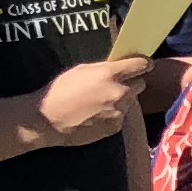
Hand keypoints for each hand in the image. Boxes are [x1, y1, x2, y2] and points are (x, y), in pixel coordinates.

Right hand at [33, 54, 154, 146]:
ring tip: (99, 102)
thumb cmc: (60, 91)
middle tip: (116, 85)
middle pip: (140, 84)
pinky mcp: (116, 126)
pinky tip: (96, 115)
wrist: (48, 120)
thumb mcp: (81, 70)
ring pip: (130, 101)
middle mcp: (119, 92)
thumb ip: (105, 68)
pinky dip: (113, 114)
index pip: (142, 64)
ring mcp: (119, 111)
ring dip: (121, 100)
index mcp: (110, 74)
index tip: (143, 64)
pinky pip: (121, 116)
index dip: (143, 64)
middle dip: (131, 82)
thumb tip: (120, 66)